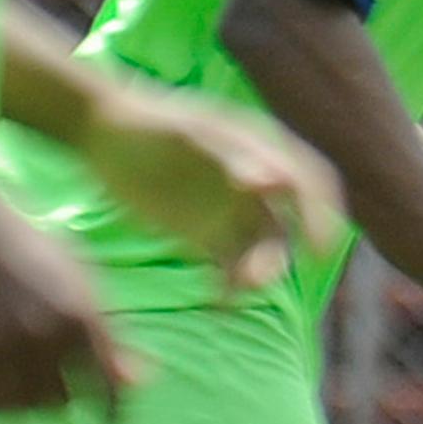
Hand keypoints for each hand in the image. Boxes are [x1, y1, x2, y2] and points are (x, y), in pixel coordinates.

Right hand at [0, 181, 141, 417]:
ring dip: (29, 404)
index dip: (111, 412)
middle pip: (63, 400)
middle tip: (55, 388)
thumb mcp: (82, 279)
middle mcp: (47, 331)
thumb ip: (109, 333)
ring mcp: (6, 341)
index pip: (105, 381)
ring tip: (26, 387)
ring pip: (25, 405)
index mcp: (82, 313)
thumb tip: (137, 382)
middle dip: (63, 399)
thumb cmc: (32, 248)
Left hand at [77, 85, 347, 295]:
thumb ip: (230, 157)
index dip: (321, 216)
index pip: (309, 183)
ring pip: (259, 250)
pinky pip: (227, 265)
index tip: (320, 249)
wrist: (101, 131)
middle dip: (277, 256)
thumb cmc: (147, 124)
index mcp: (261, 150)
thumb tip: (275, 182)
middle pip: (284, 227)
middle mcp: (254, 184)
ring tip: (231, 292)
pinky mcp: (203, 234)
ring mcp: (229, 211)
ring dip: (255, 273)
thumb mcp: (185, 134)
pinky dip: (228, 285)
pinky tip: (216, 299)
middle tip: (254, 279)